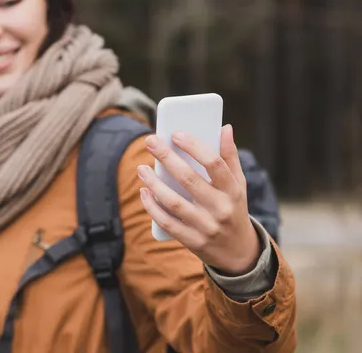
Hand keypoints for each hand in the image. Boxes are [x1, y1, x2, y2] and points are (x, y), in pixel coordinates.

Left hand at [138, 125, 260, 275]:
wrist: (238, 253)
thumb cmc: (234, 209)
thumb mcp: (238, 185)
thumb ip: (229, 157)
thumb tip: (224, 128)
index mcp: (233, 190)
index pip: (214, 163)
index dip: (194, 146)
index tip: (176, 134)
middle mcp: (220, 209)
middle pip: (188, 179)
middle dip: (166, 158)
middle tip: (150, 141)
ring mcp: (205, 227)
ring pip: (173, 202)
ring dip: (153, 183)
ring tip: (142, 168)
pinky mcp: (192, 241)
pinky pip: (167, 222)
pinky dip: (152, 206)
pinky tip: (144, 192)